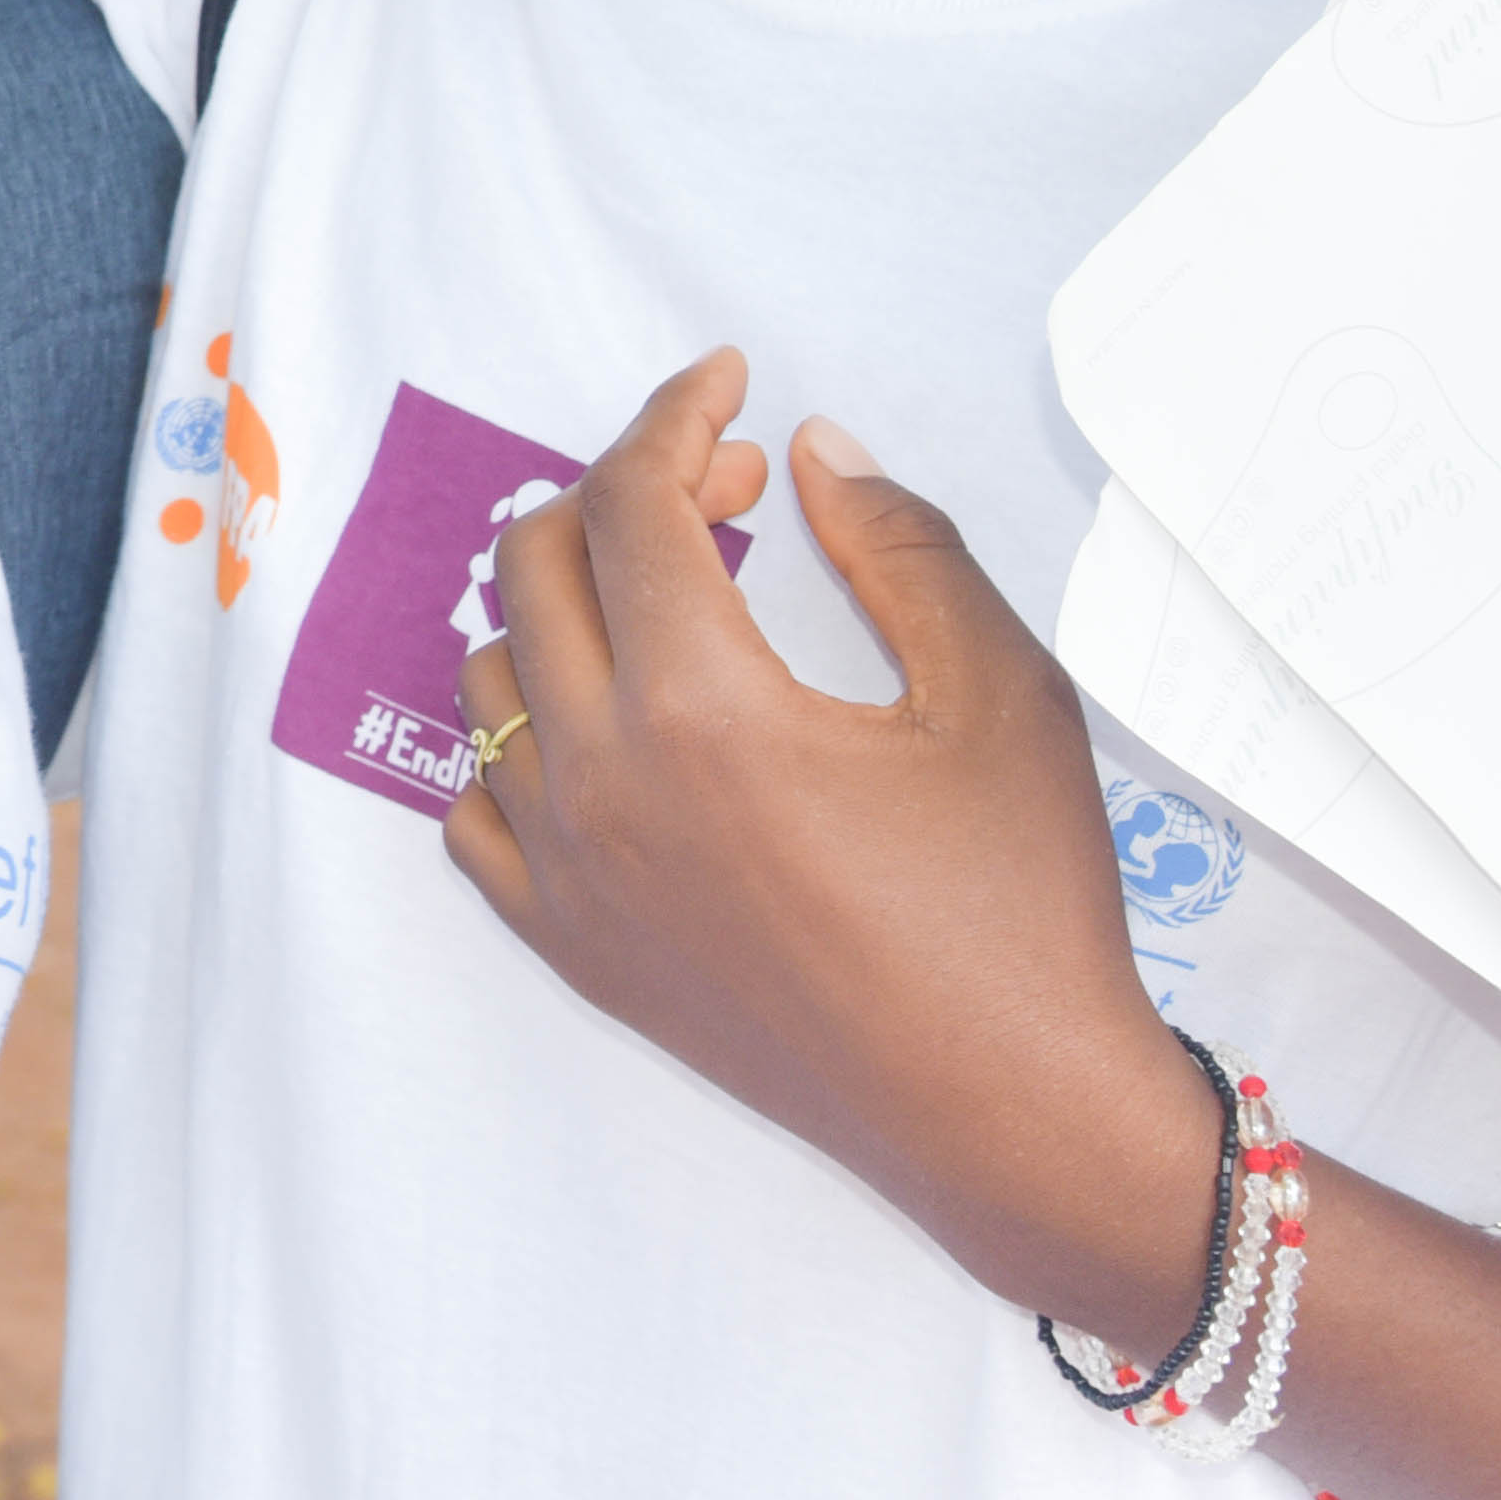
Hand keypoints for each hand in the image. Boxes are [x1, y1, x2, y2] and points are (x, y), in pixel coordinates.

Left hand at [441, 352, 1208, 1339]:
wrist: (1013, 1114)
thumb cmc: (1021, 907)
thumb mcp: (1001, 695)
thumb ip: (900, 545)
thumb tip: (812, 448)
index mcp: (703, 710)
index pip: (631, 503)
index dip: (677, 416)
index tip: (731, 385)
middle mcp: (603, 784)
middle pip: (536, 565)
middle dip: (627, 492)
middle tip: (736, 491)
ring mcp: (571, 873)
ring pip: (493, 677)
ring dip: (568, 606)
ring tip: (681, 602)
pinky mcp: (572, 947)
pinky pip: (479, 808)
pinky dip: (524, 738)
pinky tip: (613, 729)